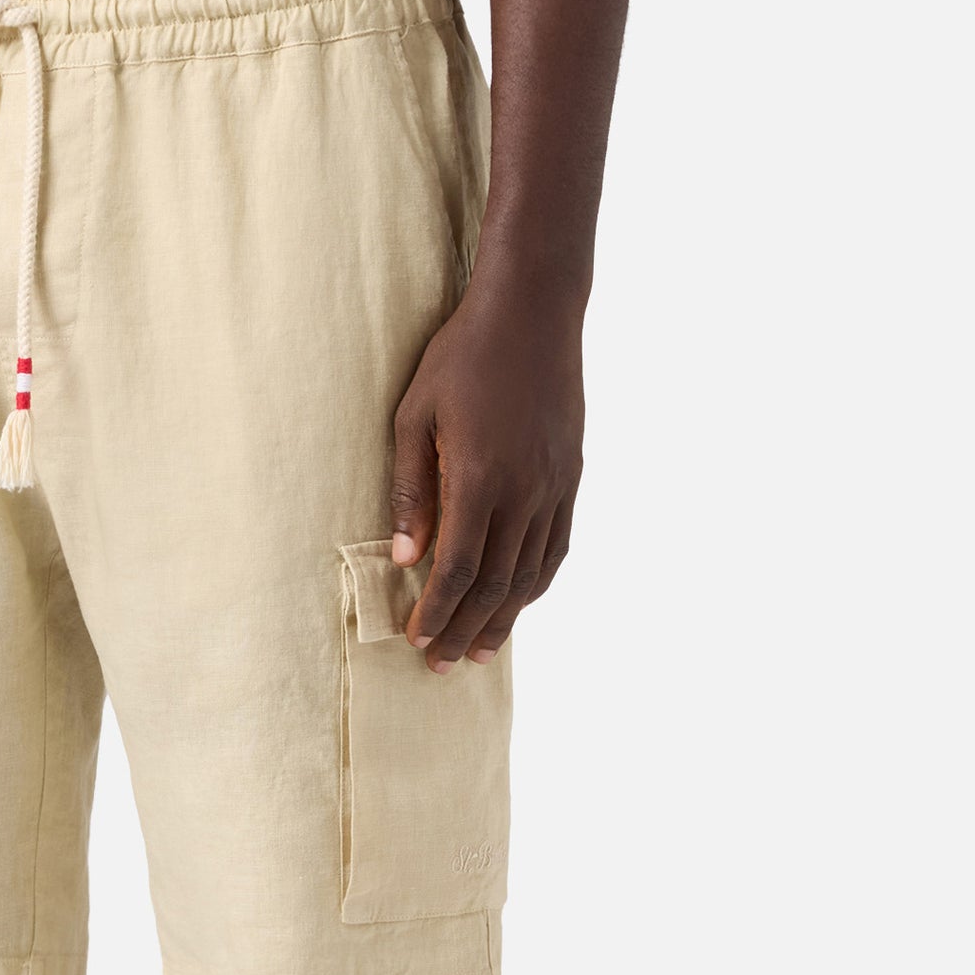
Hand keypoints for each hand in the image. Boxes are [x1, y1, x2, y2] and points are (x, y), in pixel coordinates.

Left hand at [388, 276, 584, 672]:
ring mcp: (553, 484)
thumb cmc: (462, 357)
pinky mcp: (571, 475)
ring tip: (481, 652)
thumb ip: (410, 490)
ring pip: (530, 572)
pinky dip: (536, 582)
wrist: (533, 310)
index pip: (459, 568)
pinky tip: (518, 603)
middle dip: (465, 629)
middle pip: (495, 582)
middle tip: (442, 664)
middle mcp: (523, 490)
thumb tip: (404, 556)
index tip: (417, 639)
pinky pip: (556, 545)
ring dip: (504, 618)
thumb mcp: (414, 416)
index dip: (438, 610)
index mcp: (479, 477)